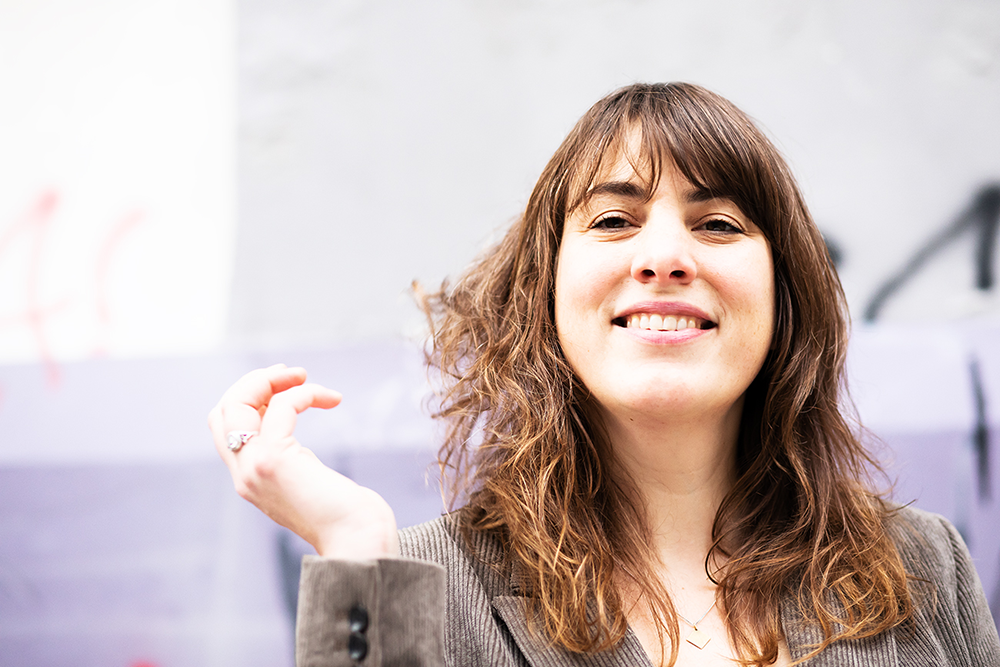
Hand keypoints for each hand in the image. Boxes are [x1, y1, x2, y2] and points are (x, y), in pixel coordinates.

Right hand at [208, 364, 398, 558]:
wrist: (359, 543)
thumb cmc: (348, 516)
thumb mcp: (308, 480)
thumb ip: (292, 461)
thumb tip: (295, 436)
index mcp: (249, 479)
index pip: (224, 427)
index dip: (248, 398)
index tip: (282, 385)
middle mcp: (244, 474)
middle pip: (224, 409)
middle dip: (255, 382)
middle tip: (292, 373)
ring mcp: (255, 467)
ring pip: (238, 402)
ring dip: (273, 379)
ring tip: (304, 376)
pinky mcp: (275, 460)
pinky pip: (281, 406)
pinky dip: (305, 393)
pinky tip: (332, 399)